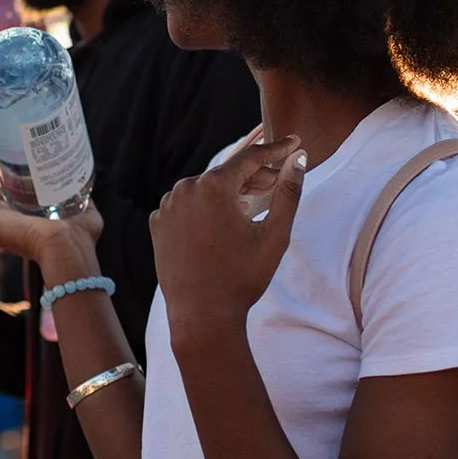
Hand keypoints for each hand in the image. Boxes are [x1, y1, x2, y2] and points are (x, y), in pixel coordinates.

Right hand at [0, 161, 101, 280]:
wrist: (66, 245)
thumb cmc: (79, 237)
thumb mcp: (85, 214)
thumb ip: (82, 200)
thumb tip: (84, 186)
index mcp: (30, 226)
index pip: (21, 199)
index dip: (23, 179)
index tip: (30, 160)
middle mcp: (11, 225)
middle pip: (4, 192)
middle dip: (8, 170)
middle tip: (18, 150)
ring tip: (6, 149)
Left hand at [155, 134, 303, 343]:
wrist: (202, 316)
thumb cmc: (242, 277)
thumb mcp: (275, 234)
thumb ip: (288, 190)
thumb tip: (299, 158)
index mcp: (213, 187)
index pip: (250, 157)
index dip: (275, 149)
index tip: (293, 142)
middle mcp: (184, 189)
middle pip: (227, 172)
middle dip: (254, 174)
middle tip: (278, 177)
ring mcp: (167, 206)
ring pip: (206, 189)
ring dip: (229, 191)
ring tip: (251, 201)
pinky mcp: (158, 224)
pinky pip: (187, 206)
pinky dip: (206, 208)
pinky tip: (222, 222)